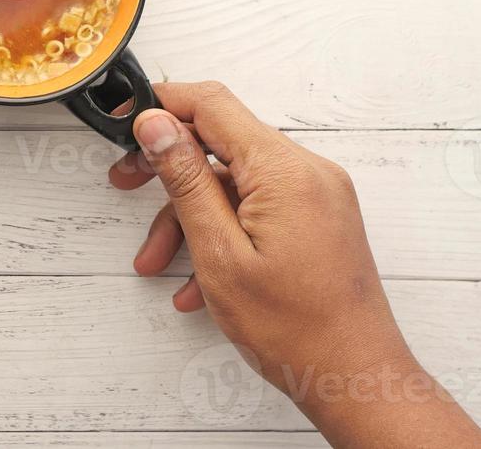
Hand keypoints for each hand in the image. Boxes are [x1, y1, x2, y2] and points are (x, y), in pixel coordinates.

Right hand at [109, 82, 480, 447]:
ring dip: (191, 216)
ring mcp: (318, 194)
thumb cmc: (295, 329)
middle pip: (222, 143)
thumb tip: (156, 124)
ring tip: (159, 264)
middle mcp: (308, 171)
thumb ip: (185, 181)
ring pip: (236, 182)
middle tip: (125, 183)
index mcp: (284, 171)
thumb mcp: (219, 253)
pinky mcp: (320, 217)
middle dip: (169, 168)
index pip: (214, 105)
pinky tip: (198, 280)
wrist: (355, 376)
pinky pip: (260, 205)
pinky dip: (224, 230)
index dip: (164, 105)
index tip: (127, 121)